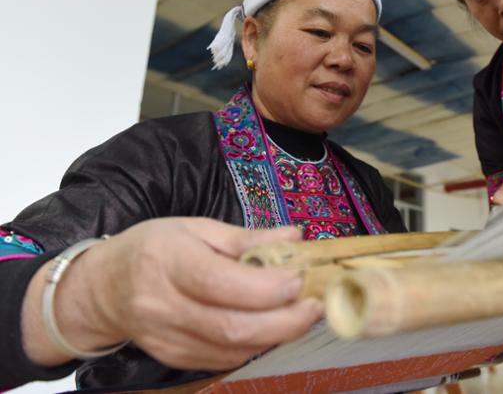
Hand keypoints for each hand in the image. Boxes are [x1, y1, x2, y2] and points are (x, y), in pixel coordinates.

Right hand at [24, 218, 322, 370]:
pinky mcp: (174, 359)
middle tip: (315, 306)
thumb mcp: (195, 228)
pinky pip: (224, 358)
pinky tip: (272, 327)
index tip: (299, 279)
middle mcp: (163, 305)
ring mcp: (167, 339)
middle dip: (284, 321)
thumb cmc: (153, 248)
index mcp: (167, 261)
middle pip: (231, 326)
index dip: (265, 287)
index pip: (219, 282)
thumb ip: (245, 237)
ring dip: (276, 335)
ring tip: (302, 314)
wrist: (102, 289)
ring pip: (232, 349)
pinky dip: (255, 345)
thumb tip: (295, 236)